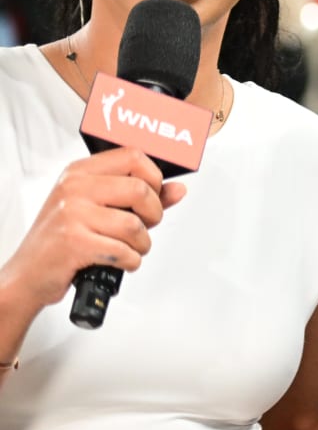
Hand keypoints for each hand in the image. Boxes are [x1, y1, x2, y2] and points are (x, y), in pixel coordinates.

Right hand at [0, 150, 185, 312]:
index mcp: (80, 172)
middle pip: (140, 189)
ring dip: (141, 244)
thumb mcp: (97, 209)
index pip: (134, 156)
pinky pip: (123, 250)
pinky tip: (119, 261)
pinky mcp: (73, 242)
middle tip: (144, 226)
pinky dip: (130, 261)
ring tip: (129, 248)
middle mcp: (74, 188)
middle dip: (153, 215)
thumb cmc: (63, 239)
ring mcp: (72, 214)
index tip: (153, 194)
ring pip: (134, 224)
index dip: (154, 177)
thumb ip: (140, 197)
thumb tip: (178, 189)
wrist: (28, 274)